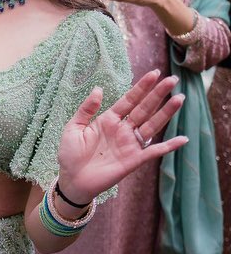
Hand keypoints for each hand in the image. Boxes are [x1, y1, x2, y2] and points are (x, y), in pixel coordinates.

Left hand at [55, 69, 187, 204]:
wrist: (72, 180)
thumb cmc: (70, 154)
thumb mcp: (73, 127)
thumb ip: (86, 109)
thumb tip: (98, 88)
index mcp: (108, 120)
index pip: (129, 100)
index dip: (141, 87)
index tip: (154, 73)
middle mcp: (123, 129)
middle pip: (144, 108)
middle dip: (158, 94)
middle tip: (173, 80)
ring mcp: (130, 144)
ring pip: (152, 125)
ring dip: (166, 113)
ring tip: (179, 99)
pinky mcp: (134, 160)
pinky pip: (154, 152)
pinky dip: (169, 146)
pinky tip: (183, 139)